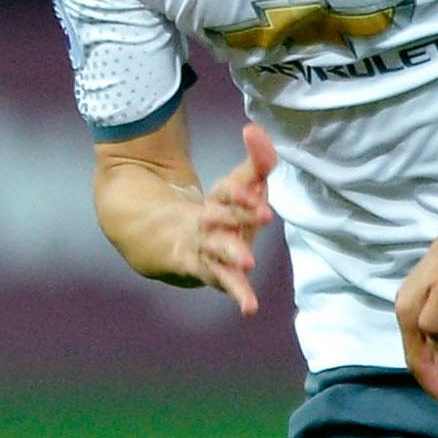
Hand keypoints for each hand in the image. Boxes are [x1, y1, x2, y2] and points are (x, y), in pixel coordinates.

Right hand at [191, 124, 276, 315]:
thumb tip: (254, 129)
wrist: (172, 242)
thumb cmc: (222, 211)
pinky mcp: (209, 272)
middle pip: (220, 216)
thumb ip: (256, 160)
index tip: (252, 187)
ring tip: (249, 263)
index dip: (237, 190)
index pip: (225, 191)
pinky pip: (223, 283)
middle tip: (264, 214)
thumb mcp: (238, 185)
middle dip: (239, 214)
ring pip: (218, 250)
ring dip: (233, 254)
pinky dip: (238, 294)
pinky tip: (250, 308)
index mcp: (217, 199)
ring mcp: (206, 249)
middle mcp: (209, 223)